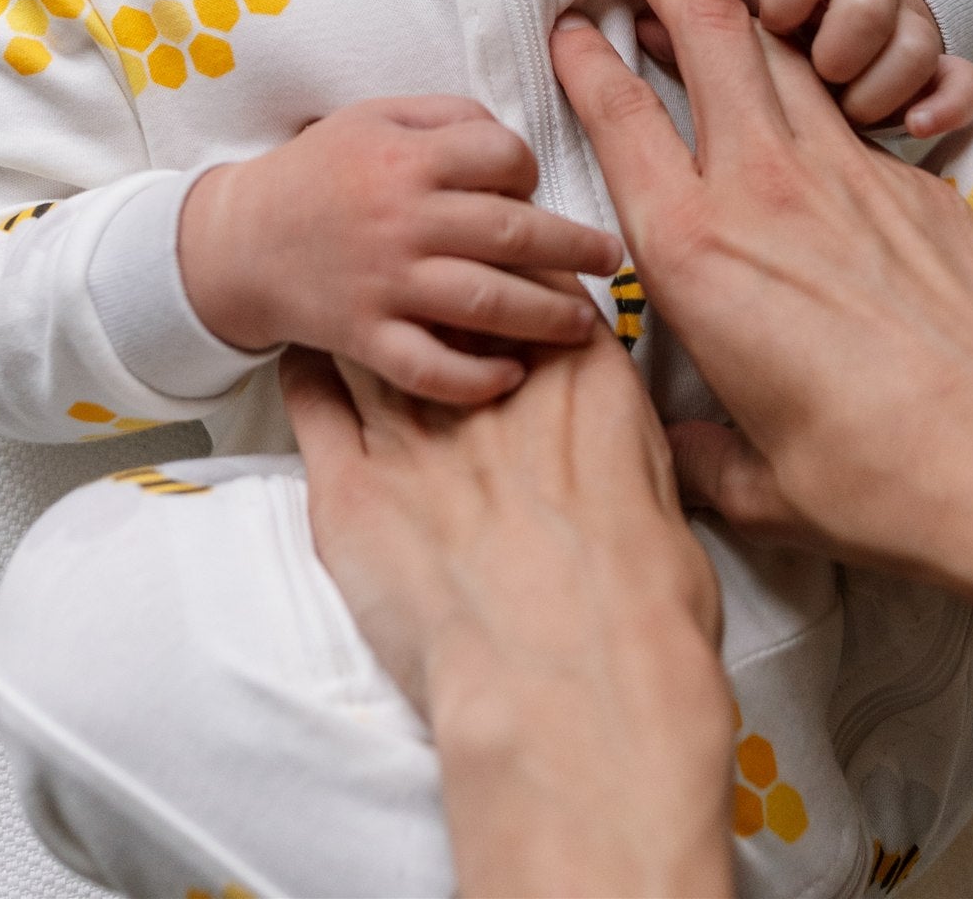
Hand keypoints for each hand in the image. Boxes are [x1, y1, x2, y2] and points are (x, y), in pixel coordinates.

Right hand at [179, 96, 621, 404]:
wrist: (237, 241)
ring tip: (584, 322)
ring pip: (486, 303)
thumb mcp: (373, 117)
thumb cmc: (316, 172)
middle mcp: (402, 220)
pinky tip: (511, 375)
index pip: (503, 158)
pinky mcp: (365, 337)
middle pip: (512, 234)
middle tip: (610, 258)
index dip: (531, 169)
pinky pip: (430, 368)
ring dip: (546, 315)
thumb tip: (511, 142)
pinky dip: (475, 379)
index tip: (534, 188)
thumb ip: (445, 117)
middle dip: (575, 248)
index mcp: (407, 157)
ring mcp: (384, 283)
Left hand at [282, 321, 733, 898]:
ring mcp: (413, 435)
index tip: (500, 281)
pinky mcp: (352, 492)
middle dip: (437, 288)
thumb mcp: (664, 504)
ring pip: (372, 338)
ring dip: (368, 320)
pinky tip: (308, 360)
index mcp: (579, 379)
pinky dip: (309, 373)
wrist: (571, 693)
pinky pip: (313, 402)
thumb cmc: (638, 618)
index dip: (512, 280)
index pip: (533, 287)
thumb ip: (626, 448)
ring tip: (355, 310)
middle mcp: (487, 387)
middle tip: (424, 287)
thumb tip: (616, 443)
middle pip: (445, 297)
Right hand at [552, 0, 972, 652]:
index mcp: (692, 253)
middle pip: (711, 35)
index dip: (587, 58)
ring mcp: (844, 173)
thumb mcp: (755, 483)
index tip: (573, 28)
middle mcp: (761, 190)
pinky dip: (821, 83)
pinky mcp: (911, 184)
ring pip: (784, 50)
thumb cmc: (870, 478)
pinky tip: (813, 93)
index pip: (621, 118)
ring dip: (745, 7)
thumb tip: (686, 449)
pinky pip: (850, 111)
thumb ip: (701, 450)